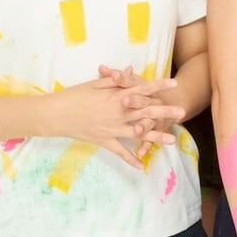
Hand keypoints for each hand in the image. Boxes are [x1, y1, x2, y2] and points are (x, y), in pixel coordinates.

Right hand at [49, 71, 182, 167]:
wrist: (55, 114)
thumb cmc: (73, 95)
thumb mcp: (94, 84)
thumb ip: (115, 80)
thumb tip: (130, 71)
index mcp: (115, 96)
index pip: (141, 90)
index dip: (158, 86)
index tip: (174, 84)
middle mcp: (117, 113)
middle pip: (145, 112)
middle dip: (164, 112)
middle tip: (181, 112)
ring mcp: (111, 129)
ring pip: (138, 134)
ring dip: (156, 137)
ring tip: (172, 140)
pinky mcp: (103, 141)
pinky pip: (120, 152)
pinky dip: (131, 159)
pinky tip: (142, 166)